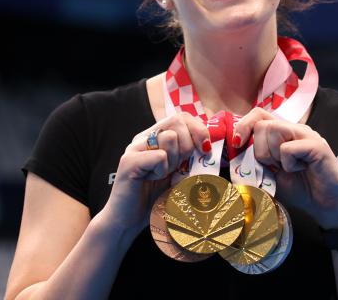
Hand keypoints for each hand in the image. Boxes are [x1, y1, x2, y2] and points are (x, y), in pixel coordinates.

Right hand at [103, 112, 209, 238]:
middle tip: (179, 166)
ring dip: (174, 160)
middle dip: (188, 145)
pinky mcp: (129, 161)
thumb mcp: (179, 174)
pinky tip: (151, 180)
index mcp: (155, 136)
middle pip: (177, 121)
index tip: (205, 150)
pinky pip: (159, 157)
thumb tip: (209, 146)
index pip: (182, 117)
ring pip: (169, 137)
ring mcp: (135, 147)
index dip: (199, 130)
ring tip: (162, 175)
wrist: (128, 221)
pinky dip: (161, 171)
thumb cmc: (154, 198)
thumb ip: (191, 158)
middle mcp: (144, 137)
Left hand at [233, 107, 337, 228]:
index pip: (258, 114)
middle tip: (275, 166)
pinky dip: (289, 164)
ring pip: (273, 130)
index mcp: (283, 133)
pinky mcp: (317, 145)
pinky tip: (300, 170)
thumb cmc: (300, 189)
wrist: (327, 206)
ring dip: (274, 155)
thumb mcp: (271, 173)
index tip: (237, 143)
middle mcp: (295, 129)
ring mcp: (307, 135)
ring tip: (288, 168)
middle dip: (261, 150)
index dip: (244, 125)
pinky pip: (287, 149)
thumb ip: (256, 159)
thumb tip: (234, 151)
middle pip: (262, 124)